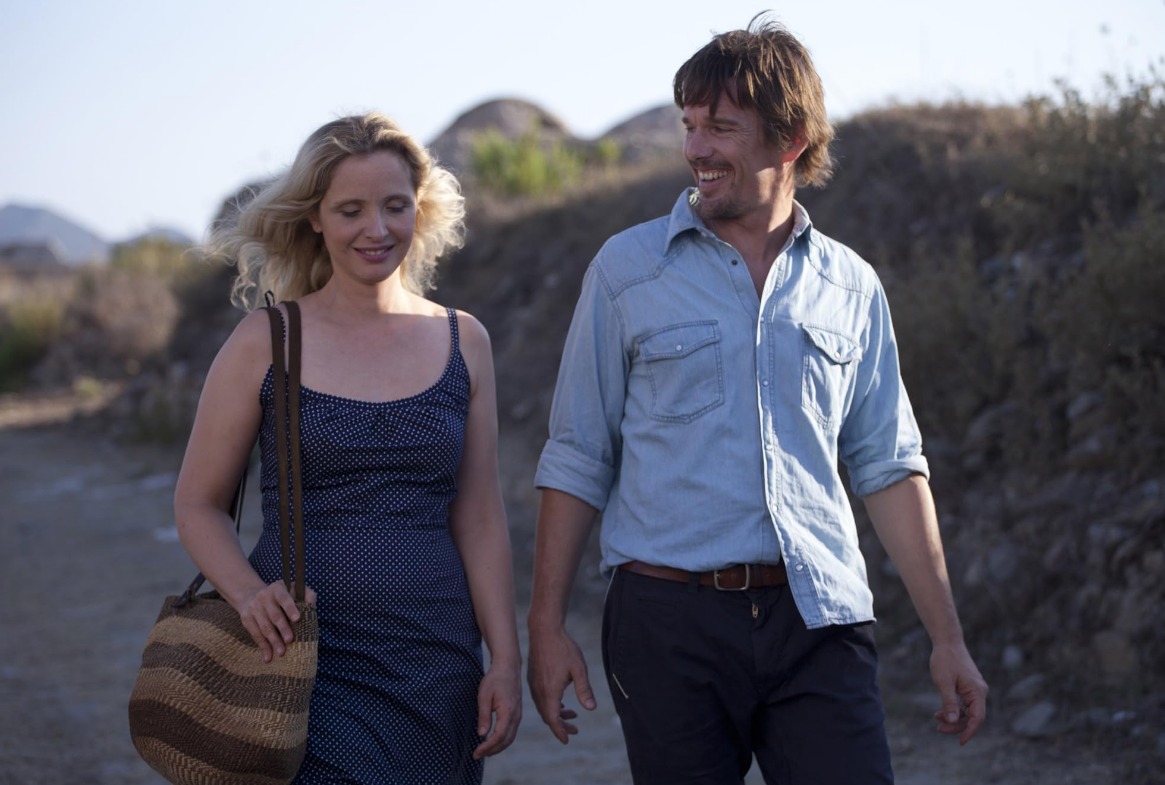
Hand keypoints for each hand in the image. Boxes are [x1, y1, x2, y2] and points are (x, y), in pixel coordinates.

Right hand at [235, 581, 317, 662]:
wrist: (251, 595)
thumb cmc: (280, 596)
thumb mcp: (292, 589)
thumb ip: (306, 594)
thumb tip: (312, 604)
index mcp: (277, 589)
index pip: (284, 598)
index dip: (290, 608)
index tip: (297, 619)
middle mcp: (264, 597)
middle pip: (275, 615)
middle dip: (283, 629)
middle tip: (290, 640)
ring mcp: (254, 608)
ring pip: (265, 627)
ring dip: (273, 641)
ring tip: (281, 653)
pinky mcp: (246, 619)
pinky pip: (255, 635)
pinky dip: (263, 647)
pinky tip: (268, 657)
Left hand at [472, 662, 522, 758]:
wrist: (508, 667)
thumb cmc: (494, 679)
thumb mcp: (484, 696)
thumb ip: (484, 716)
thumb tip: (482, 735)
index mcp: (508, 712)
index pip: (499, 736)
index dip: (487, 747)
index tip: (476, 752)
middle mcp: (516, 716)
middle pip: (506, 741)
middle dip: (492, 751)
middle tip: (477, 755)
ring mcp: (518, 715)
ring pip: (510, 738)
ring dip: (498, 747)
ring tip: (484, 751)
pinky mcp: (517, 713)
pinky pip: (511, 732)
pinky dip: (502, 740)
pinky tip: (492, 740)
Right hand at [526, 625, 595, 743]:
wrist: (544, 631)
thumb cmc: (563, 648)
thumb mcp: (578, 669)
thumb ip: (584, 690)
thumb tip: (591, 708)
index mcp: (549, 692)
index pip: (553, 720)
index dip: (560, 731)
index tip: (568, 740)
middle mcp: (538, 691)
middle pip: (548, 716)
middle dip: (560, 725)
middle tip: (575, 730)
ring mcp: (534, 684)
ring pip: (543, 707)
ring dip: (556, 714)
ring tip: (572, 714)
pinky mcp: (532, 678)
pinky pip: (540, 698)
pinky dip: (550, 705)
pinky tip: (561, 701)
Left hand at [930, 641, 987, 743]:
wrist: (947, 641)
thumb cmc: (945, 660)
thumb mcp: (944, 682)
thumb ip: (949, 702)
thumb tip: (953, 721)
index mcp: (977, 691)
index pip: (978, 718)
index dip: (969, 731)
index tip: (960, 742)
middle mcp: (979, 691)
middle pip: (973, 717)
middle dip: (957, 725)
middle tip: (939, 730)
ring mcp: (975, 689)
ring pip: (968, 711)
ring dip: (954, 718)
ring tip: (937, 720)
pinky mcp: (968, 687)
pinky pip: (964, 704)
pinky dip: (954, 710)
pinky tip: (940, 713)